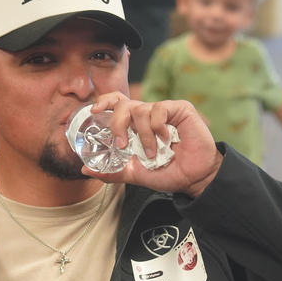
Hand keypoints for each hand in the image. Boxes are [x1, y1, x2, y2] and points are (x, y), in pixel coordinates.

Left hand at [81, 93, 221, 197]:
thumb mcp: (136, 174)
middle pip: (123, 103)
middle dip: (117, 123)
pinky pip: (159, 109)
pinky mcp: (180, 109)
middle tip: (121, 144)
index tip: (94, 112)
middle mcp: (148, 115)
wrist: (195, 179)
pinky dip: (157, 126)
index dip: (104, 101)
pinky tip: (166, 140)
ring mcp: (164, 110)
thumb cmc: (170, 174)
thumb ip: (113, 171)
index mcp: (136, 125)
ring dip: (143, 135)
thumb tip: (86, 170)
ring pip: (140, 109)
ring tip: (152, 153)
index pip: (117, 103)